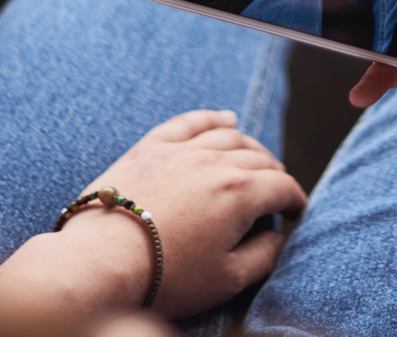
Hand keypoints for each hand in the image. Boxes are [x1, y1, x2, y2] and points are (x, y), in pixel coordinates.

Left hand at [69, 110, 305, 317]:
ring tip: (257, 159)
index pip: (282, 186)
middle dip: (275, 174)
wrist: (100, 262)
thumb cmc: (165, 276)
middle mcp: (216, 161)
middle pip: (259, 158)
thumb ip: (263, 257)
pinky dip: (211, 117)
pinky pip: (189, 122)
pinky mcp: (151, 147)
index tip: (296, 211)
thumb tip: (277, 237)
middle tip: (276, 192)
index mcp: (241, 193)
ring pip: (229, 136)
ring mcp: (182, 150)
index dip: (295, 199)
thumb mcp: (226, 280)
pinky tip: (225, 119)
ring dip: (251, 146)